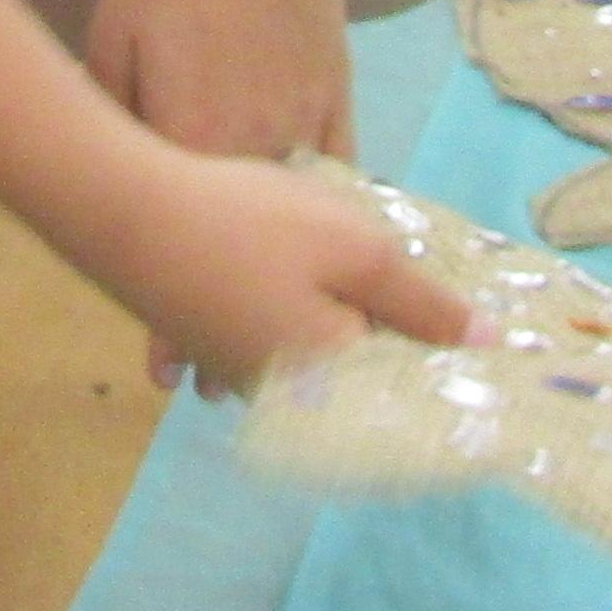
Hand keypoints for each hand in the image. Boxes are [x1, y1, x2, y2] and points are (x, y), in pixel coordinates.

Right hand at [56, 134, 471, 392]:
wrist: (121, 211)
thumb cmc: (247, 224)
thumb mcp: (356, 248)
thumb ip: (424, 302)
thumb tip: (489, 346)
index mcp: (335, 381)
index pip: (414, 388)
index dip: (444, 348)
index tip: (473, 318)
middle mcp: (290, 399)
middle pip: (363, 374)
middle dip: (390, 331)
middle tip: (399, 269)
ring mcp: (242, 374)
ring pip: (316, 354)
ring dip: (339, 316)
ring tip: (342, 255)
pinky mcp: (210, 344)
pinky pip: (275, 340)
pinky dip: (296, 307)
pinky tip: (288, 257)